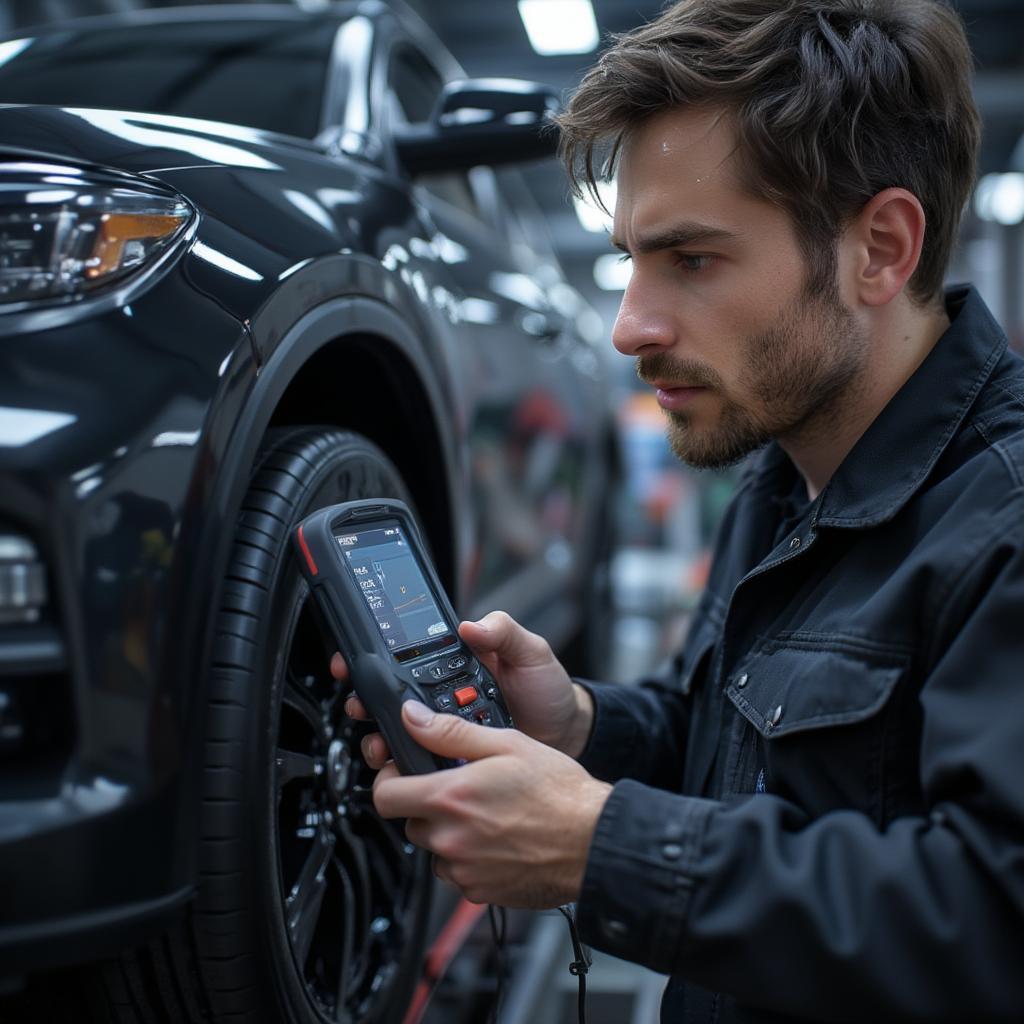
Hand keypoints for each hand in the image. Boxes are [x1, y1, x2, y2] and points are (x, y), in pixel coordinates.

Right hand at [331, 610, 594, 767]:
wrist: (568, 734)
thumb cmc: (548, 688)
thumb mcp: (530, 650)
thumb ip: (503, 631)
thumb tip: (471, 625)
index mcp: (453, 662)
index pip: (403, 656)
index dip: (371, 658)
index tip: (351, 661)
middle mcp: (441, 695)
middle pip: (389, 698)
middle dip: (365, 702)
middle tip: (360, 707)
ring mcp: (445, 729)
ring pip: (397, 732)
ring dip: (380, 737)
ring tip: (381, 744)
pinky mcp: (451, 758)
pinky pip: (419, 762)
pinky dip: (406, 767)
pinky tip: (405, 768)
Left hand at [372, 699, 611, 907]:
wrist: (593, 841)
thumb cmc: (559, 793)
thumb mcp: (506, 744)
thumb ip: (450, 732)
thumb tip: (413, 718)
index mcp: (451, 797)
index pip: (385, 795)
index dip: (390, 780)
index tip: (403, 773)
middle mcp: (450, 838)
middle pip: (409, 822)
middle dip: (427, 804)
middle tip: (459, 790)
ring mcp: (463, 870)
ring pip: (433, 849)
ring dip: (448, 833)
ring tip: (486, 816)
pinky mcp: (478, 892)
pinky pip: (457, 873)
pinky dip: (468, 858)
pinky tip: (497, 840)